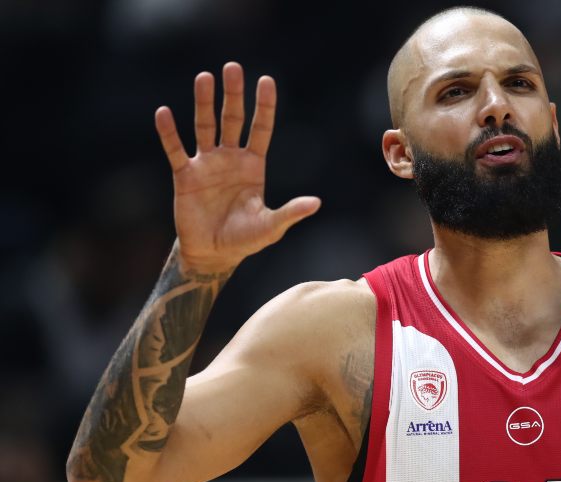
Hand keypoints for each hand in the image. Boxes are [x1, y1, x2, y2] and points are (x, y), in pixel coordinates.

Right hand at [154, 62, 319, 272]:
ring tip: (204, 77)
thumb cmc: (244, 239)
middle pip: (232, 120)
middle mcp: (230, 159)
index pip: (261, 128)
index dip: (264, 106)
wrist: (213, 254)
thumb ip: (290, 212)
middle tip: (233, 67)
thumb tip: (316, 203)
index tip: (266, 80)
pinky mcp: (185, 176)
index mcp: (253, 166)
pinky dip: (169, 133)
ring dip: (204, 102)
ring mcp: (207, 165)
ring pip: (205, 127)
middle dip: (233, 94)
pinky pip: (176, 150)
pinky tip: (164, 113)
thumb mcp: (270, 227)